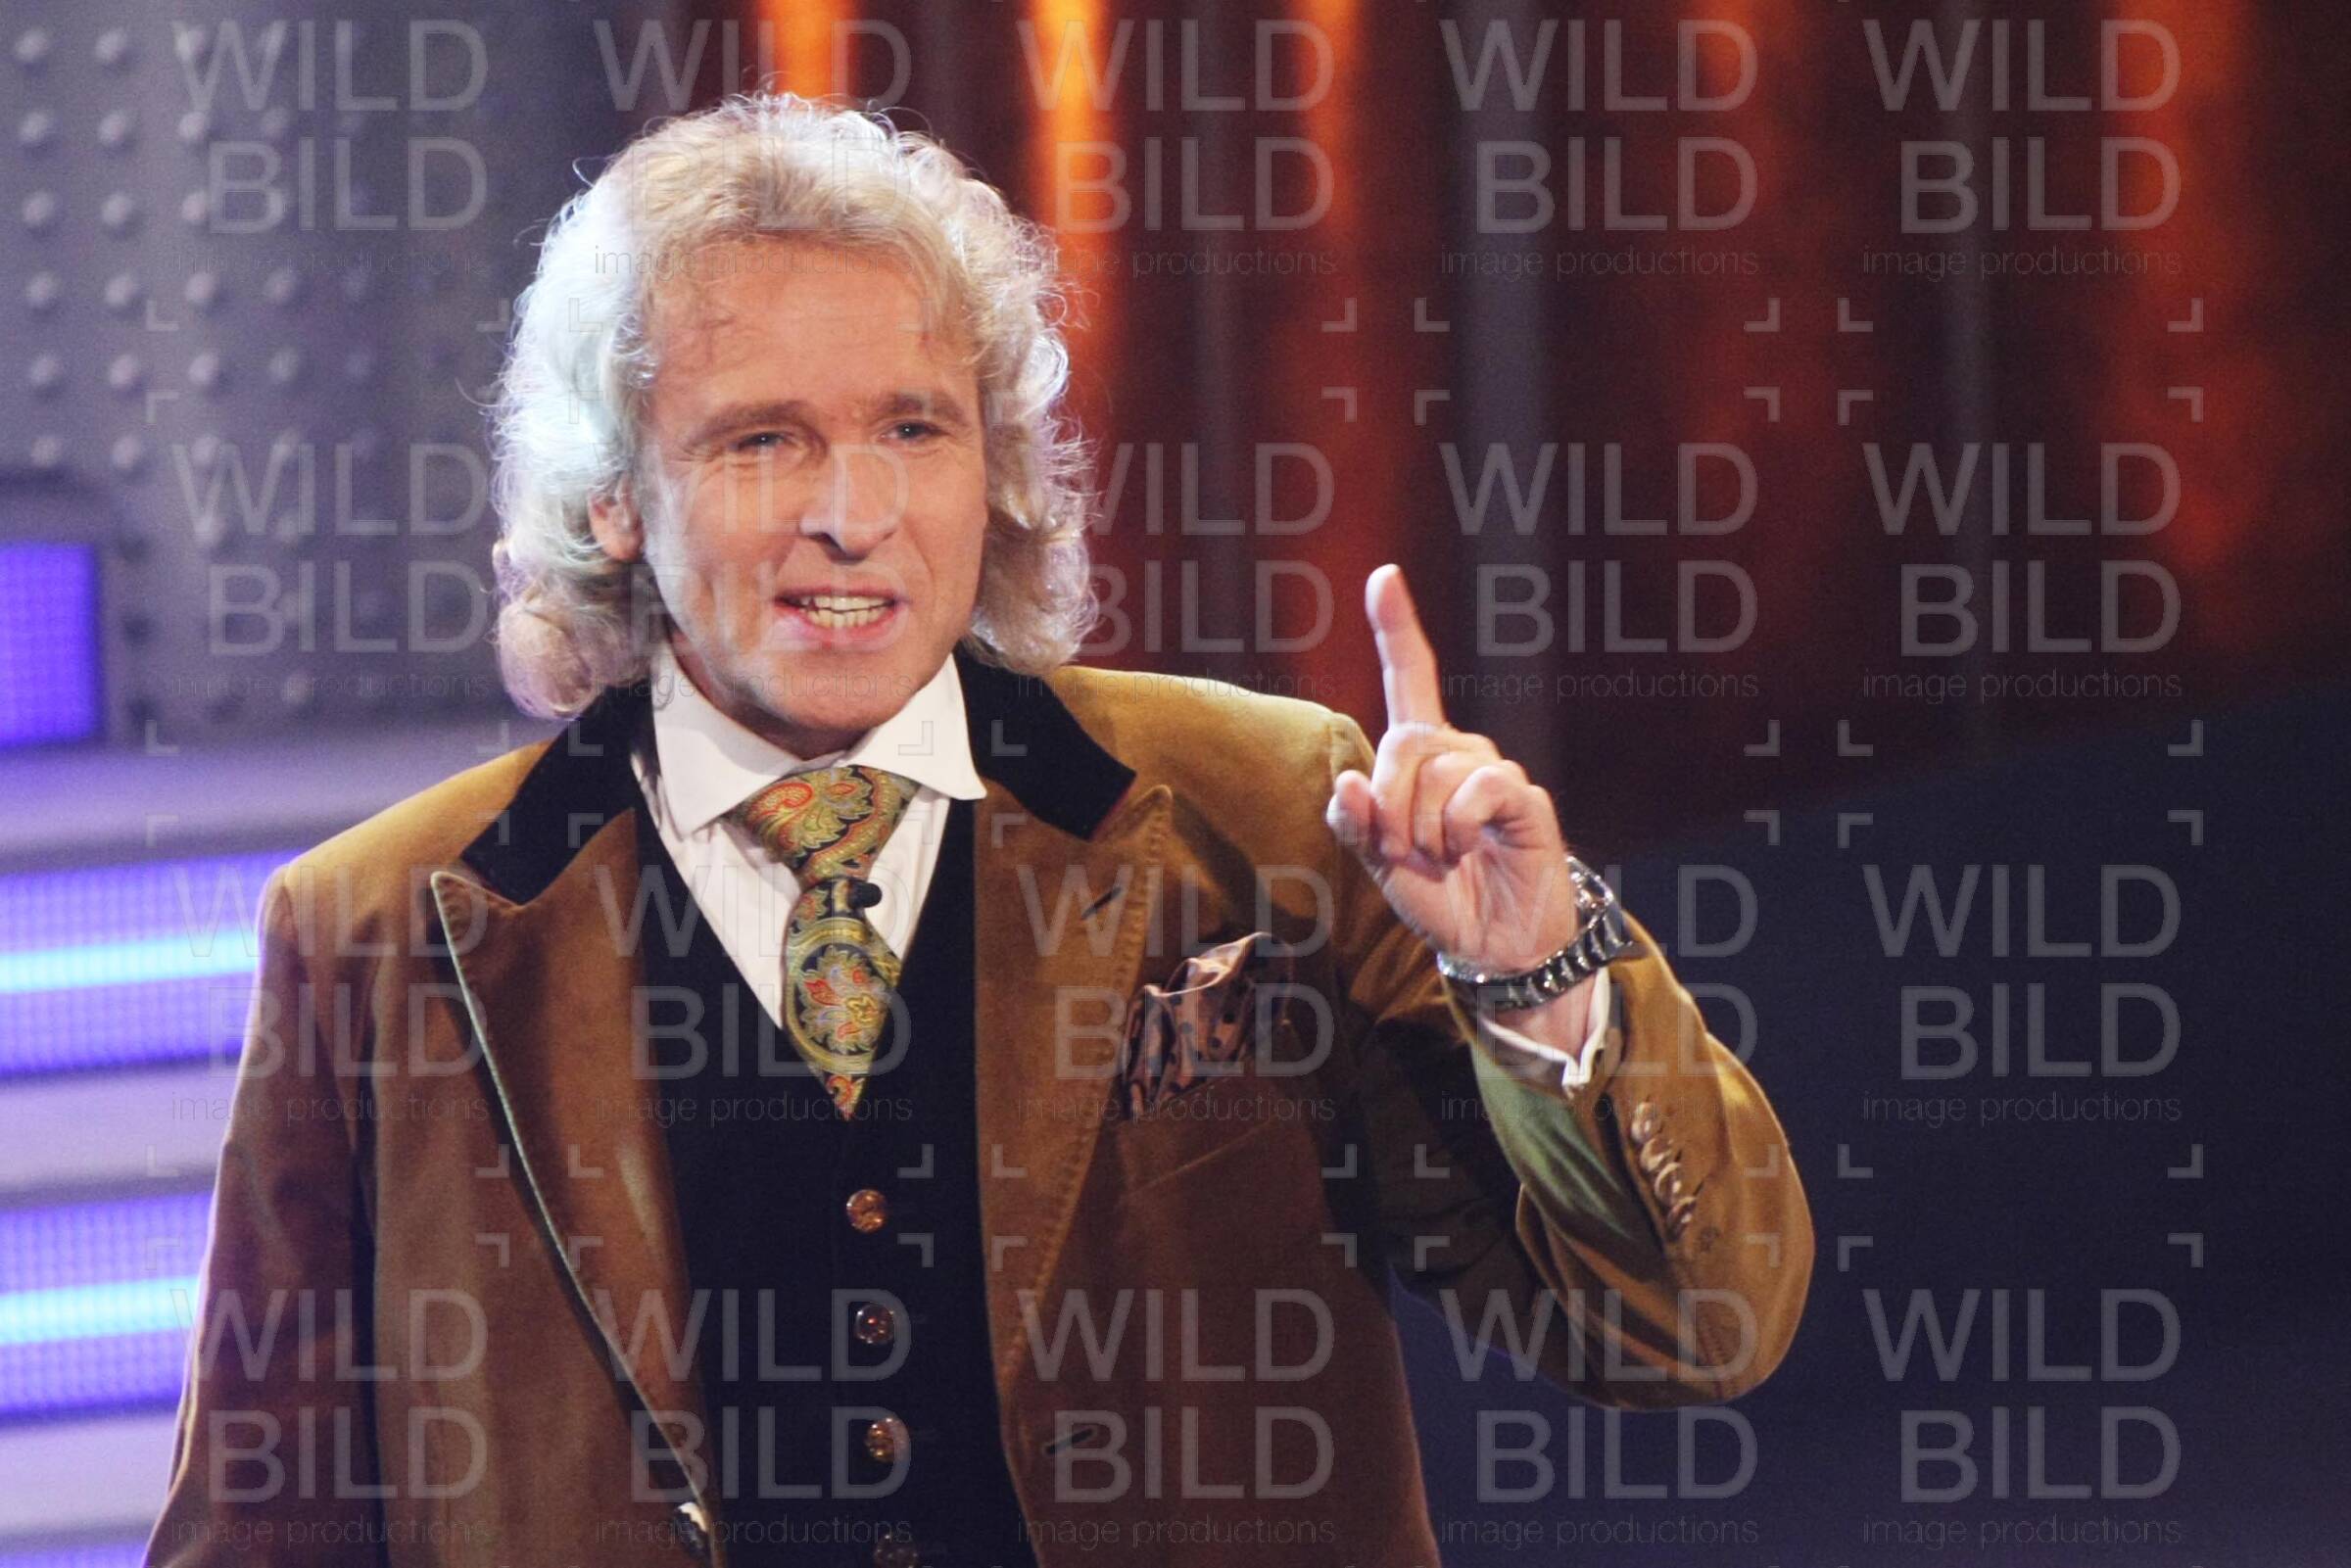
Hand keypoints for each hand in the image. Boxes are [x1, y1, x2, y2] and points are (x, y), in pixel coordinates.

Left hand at [1325, 565, 1585, 975]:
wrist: (1493, 944)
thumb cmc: (1440, 895)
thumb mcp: (1380, 864)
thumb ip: (1354, 823)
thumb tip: (1348, 781)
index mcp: (1422, 759)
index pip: (1411, 678)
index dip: (1397, 628)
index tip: (1384, 576)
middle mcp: (1460, 751)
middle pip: (1405, 740)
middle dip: (1388, 802)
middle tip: (1400, 849)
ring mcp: (1494, 771)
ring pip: (1434, 771)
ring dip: (1420, 828)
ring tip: (1440, 857)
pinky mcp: (1522, 797)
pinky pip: (1474, 790)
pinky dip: (1455, 827)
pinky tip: (1468, 850)